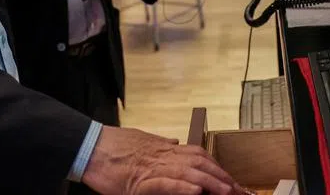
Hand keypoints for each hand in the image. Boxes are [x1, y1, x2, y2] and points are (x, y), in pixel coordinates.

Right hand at [82, 126, 247, 194]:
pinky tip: (197, 190)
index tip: (231, 179)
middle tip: (238, 190)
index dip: (217, 167)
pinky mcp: (140, 180)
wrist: (91, 146)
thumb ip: (160, 144)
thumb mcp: (142, 140)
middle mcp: (163, 155)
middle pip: (200, 163)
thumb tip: (175, 143)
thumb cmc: (113, 145)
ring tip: (227, 191)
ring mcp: (153, 167)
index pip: (199, 155)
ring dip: (210, 182)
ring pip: (188, 172)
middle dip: (222, 177)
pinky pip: (165, 183)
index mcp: (164, 148)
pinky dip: (182, 186)